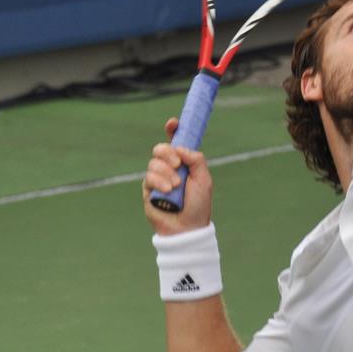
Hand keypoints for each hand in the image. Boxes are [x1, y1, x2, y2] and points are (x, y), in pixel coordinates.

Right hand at [142, 117, 213, 235]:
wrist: (187, 228)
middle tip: (177, 164)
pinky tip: (168, 190)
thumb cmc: (198, 205)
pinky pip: (148, 176)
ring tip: (177, 186)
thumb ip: (197, 160)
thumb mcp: (204, 180)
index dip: (173, 130)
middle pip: (160, 149)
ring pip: (154, 162)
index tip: (173, 123)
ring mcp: (157, 178)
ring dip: (166, 172)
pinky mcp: (148, 189)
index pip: (176, 143)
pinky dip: (159, 181)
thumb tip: (180, 147)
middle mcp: (169, 169)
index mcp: (184, 164)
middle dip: (167, 152)